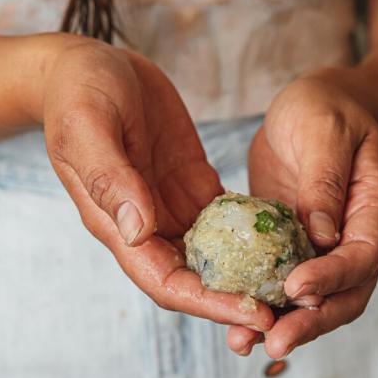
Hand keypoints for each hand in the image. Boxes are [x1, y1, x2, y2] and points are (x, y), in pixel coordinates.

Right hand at [31, 35, 274, 331]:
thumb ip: (111, 178)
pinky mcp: (192, 182)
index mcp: (117, 224)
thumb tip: (139, 230)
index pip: (167, 283)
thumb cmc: (77, 93)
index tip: (252, 313)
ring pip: (217, 257)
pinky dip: (256, 232)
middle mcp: (147, 225)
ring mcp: (171, 205)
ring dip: (252, 274)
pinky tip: (291, 238)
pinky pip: (229, 219)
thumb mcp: (88, 127)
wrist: (85, 64)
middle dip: (239, 300)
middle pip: (197, 281)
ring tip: (300, 284)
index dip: (209, 303)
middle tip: (292, 311)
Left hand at [227, 71, 377, 357]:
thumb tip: (321, 236)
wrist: (316, 109)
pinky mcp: (291, 251)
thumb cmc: (325, 109)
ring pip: (313, 302)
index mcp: (373, 208)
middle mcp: (353, 238)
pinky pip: (281, 286)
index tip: (296, 290)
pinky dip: (260, 306)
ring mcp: (324, 250)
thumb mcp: (324, 129)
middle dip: (310, 323)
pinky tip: (232, 323)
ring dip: (282, 325)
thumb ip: (325, 179)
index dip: (332, 277)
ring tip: (243, 345)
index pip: (362, 254)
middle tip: (274, 344)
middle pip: (344, 295)